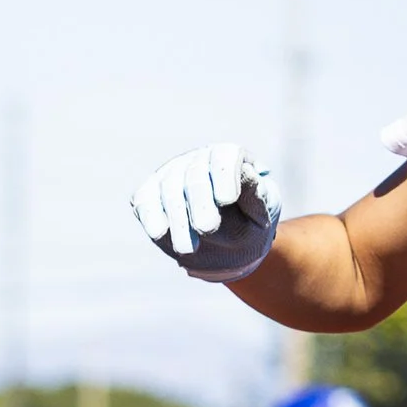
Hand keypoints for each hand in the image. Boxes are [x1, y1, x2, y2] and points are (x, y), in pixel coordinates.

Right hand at [132, 144, 280, 281]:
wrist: (229, 243)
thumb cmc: (249, 223)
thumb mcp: (261, 213)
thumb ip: (256, 196)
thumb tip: (247, 172)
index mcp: (229, 158)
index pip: (224, 157)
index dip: (224, 175)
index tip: (227, 199)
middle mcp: (197, 161)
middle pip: (195, 175)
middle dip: (200, 203)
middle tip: (207, 228)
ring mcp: (171, 175)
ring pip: (169, 190)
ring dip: (178, 220)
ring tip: (188, 249)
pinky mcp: (151, 193)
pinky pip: (145, 200)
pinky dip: (150, 216)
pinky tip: (159, 233)